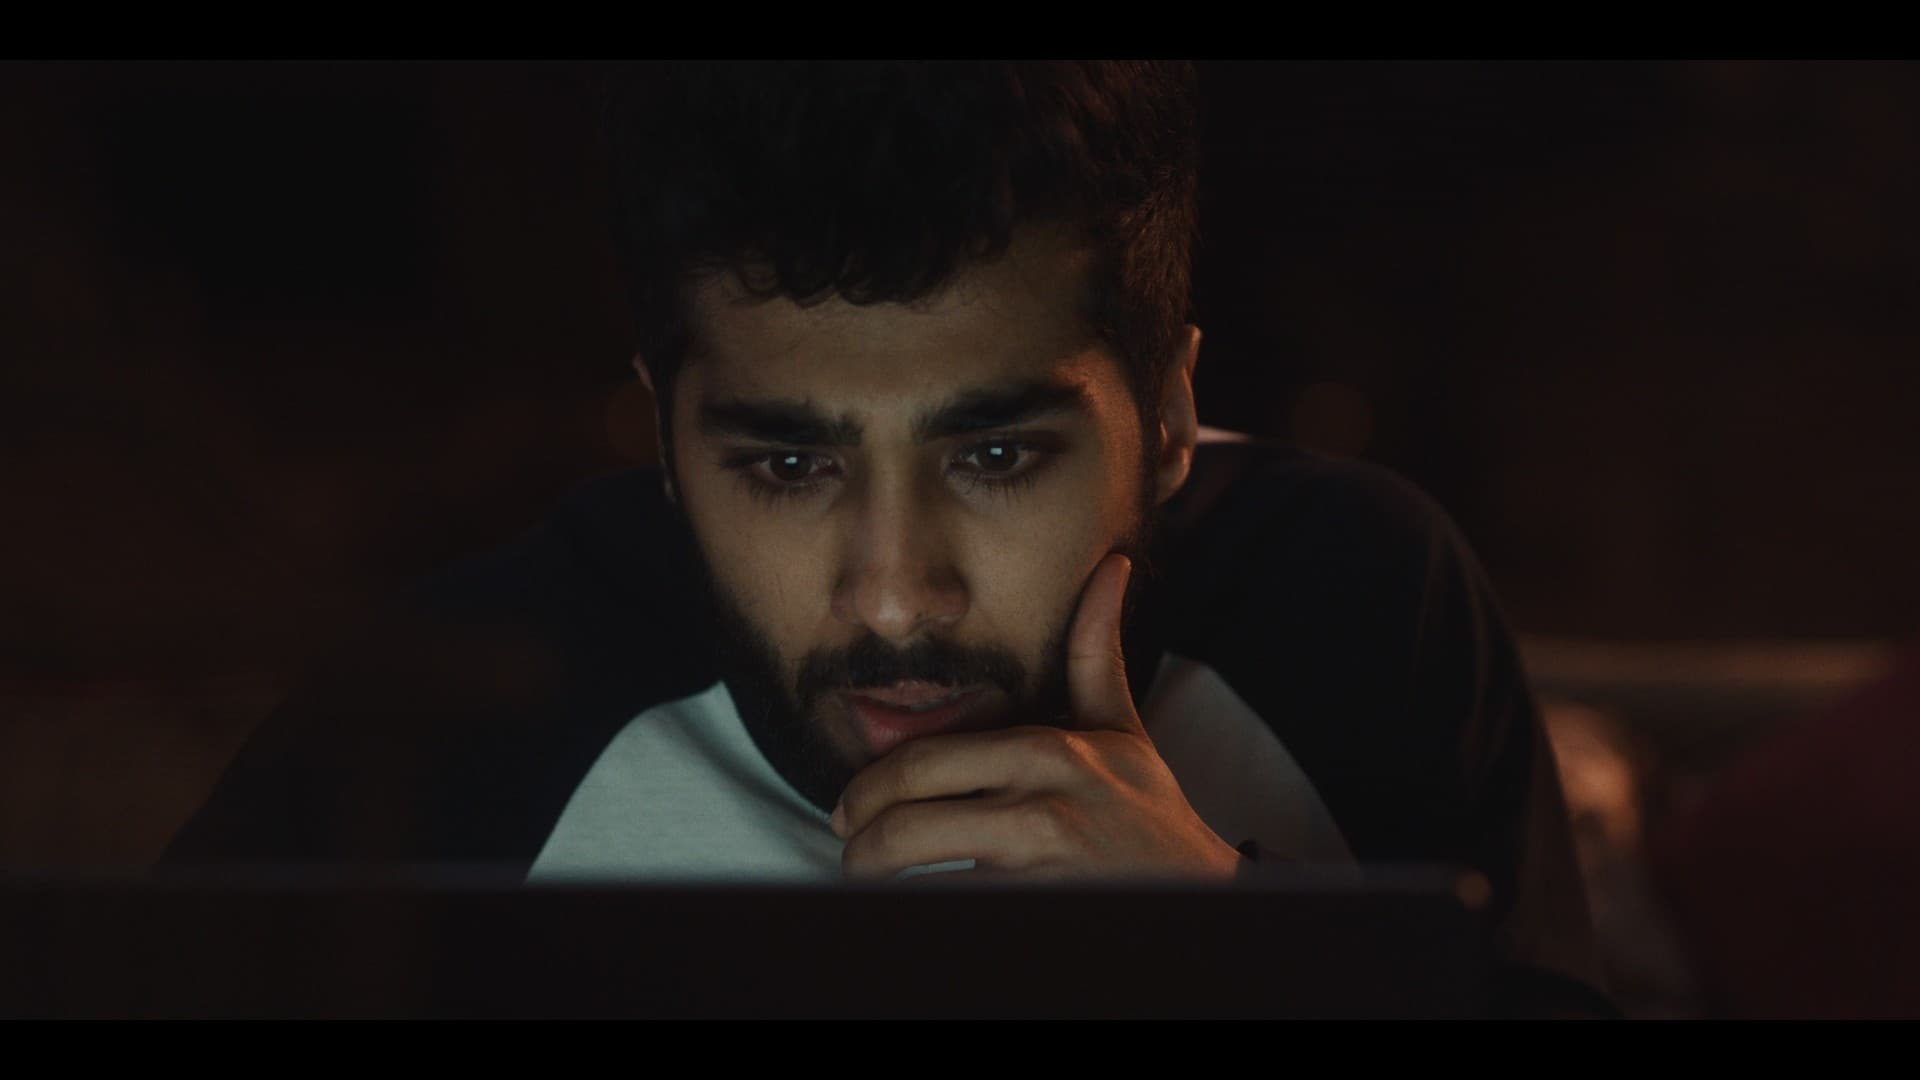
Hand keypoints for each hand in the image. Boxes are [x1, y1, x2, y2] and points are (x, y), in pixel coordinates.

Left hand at [829, 554, 1244, 882]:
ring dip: (877, 888)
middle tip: (849, 852)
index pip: (922, 763)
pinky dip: (918, 914)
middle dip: (859, 845)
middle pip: (906, 824)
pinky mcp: (1039, 913)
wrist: (1199, 892)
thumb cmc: (1147, 810)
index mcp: (1047, 752)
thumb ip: (1096, 652)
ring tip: (868, 887)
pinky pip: (951, 914)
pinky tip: (909, 913)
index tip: (850, 810)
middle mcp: (1042, 807)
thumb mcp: (1122, 729)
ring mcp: (1041, 868)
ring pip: (920, 878)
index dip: (868, 790)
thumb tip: (1111, 566)